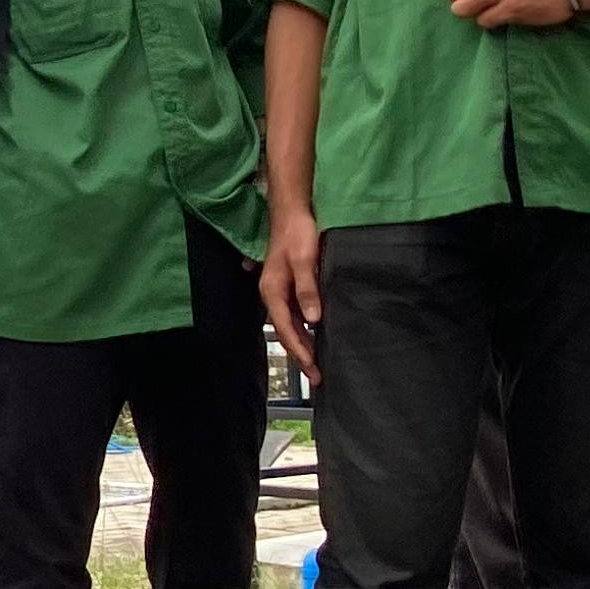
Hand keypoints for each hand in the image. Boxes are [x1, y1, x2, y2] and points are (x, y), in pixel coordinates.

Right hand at [259, 208, 323, 376]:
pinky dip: (304, 330)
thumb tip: (314, 320)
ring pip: (291, 326)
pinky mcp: (289, 287)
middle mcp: (273, 295)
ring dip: (302, 344)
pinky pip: (295, 315)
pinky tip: (316, 337)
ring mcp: (280, 292)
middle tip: (317, 377)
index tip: (313, 368)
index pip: (286, 329)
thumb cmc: (297, 234)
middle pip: (286, 332)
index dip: (300, 350)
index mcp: (272, 292)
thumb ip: (307, 290)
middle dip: (300, 355)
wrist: (292, 212)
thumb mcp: (305, 261)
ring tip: (316, 364)